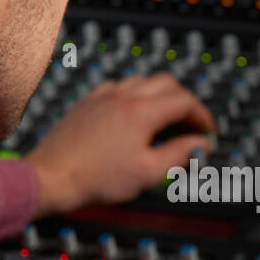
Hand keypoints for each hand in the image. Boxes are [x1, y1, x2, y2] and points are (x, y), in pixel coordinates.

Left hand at [24, 73, 215, 215]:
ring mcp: (103, 96)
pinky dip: (134, 95)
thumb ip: (179, 155)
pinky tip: (132, 115)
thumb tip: (201, 145)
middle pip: (167, 83)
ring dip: (160, 96)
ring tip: (164, 121)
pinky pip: (118, 86)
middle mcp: (123, 96)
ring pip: (142, 81)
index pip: (185, 101)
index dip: (202, 116)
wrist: (52, 176)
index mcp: (141, 112)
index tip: (207, 132)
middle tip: (190, 126)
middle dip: (185, 102)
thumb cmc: (95, 178)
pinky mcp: (88, 102)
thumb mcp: (148, 173)